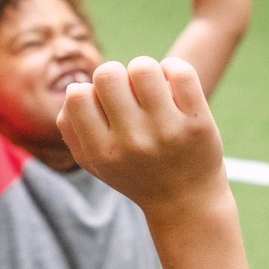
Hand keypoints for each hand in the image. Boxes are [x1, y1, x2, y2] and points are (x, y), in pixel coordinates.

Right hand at [59, 57, 226, 218]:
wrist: (185, 200)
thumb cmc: (134, 172)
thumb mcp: (94, 163)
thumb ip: (71, 128)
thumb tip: (74, 88)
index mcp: (103, 152)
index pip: (77, 95)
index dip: (87, 89)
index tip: (102, 105)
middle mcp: (133, 142)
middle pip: (108, 73)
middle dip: (116, 75)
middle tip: (128, 94)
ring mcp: (167, 131)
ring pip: (143, 67)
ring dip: (144, 71)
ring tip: (150, 88)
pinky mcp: (198, 122)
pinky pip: (180, 71)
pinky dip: (173, 68)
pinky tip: (172, 85)